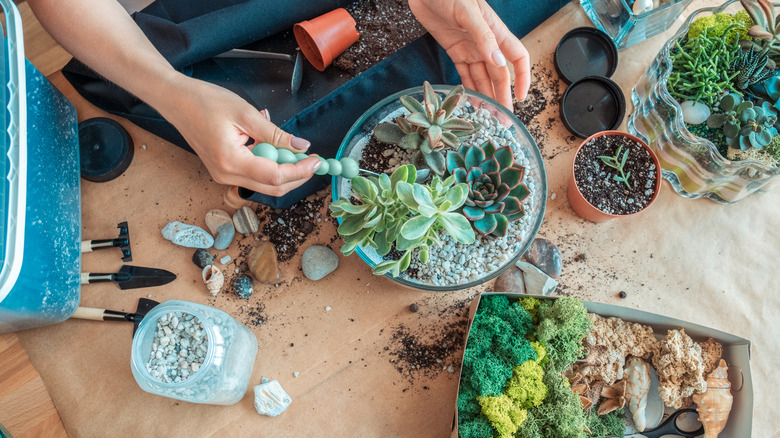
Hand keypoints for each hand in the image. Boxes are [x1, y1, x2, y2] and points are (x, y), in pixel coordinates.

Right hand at [160, 76, 320, 196]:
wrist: (176, 101)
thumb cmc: (205, 101)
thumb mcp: (246, 113)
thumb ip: (275, 134)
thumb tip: (301, 146)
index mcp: (230, 161)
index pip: (275, 177)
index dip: (300, 171)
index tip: (318, 161)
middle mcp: (226, 175)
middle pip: (273, 188)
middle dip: (297, 176)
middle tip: (312, 159)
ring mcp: (223, 176)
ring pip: (265, 183)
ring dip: (283, 169)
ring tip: (289, 147)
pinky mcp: (224, 171)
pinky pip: (254, 175)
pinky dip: (269, 164)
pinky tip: (270, 145)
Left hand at [408, 0, 530, 107]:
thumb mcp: (467, 11)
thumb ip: (483, 36)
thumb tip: (499, 63)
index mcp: (496, 32)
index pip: (518, 58)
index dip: (522, 78)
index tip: (521, 98)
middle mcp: (486, 44)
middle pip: (499, 76)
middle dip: (502, 98)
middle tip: (503, 121)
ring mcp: (471, 49)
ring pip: (482, 79)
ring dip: (486, 98)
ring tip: (488, 119)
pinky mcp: (455, 51)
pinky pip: (465, 75)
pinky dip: (468, 89)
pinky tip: (471, 104)